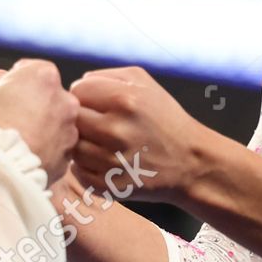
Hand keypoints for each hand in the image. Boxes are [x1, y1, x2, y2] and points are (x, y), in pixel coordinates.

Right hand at [0, 60, 79, 183]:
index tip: (0, 99)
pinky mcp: (68, 154)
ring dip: (39, 128)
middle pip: (45, 97)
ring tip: (15, 142)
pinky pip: (56, 147)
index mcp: (43, 75)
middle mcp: (65, 98)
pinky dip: (44, 150)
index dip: (10, 84)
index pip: (28, 70)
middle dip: (29, 105)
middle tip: (7, 122)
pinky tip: (24, 156)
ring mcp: (70, 128)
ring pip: (53, 122)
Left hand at [69, 66, 207, 203]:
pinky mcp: (109, 185)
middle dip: (82, 119)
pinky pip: (79, 172)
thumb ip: (108, 75)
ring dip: (83, 144)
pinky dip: (88, 166)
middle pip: (72, 119)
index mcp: (124, 99)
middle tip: (98, 124)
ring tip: (102, 143)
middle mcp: (116, 129)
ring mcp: (112, 161)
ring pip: (73, 147)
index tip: (97, 103)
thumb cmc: (165, 119)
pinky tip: (106, 161)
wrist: (190, 162)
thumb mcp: (145, 84)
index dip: (86, 95)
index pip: (78, 90)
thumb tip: (77, 83)